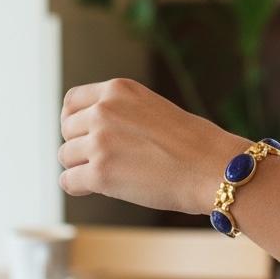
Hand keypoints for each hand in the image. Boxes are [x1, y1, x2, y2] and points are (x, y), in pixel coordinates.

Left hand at [57, 77, 245, 214]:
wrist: (214, 168)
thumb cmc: (195, 144)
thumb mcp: (154, 109)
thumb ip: (121, 113)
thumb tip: (90, 133)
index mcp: (118, 90)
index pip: (71, 101)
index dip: (75, 121)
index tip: (85, 135)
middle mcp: (104, 111)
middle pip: (66, 130)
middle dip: (81, 146)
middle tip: (105, 160)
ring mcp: (100, 142)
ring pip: (65, 156)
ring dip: (82, 168)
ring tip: (112, 175)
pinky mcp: (100, 173)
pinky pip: (68, 181)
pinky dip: (79, 187)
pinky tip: (99, 188)